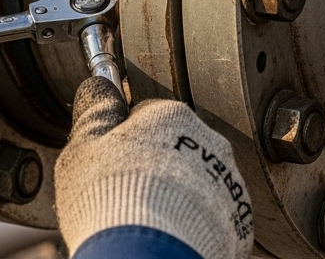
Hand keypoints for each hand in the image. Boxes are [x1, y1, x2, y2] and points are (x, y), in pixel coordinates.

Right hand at [54, 77, 253, 258]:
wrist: (147, 256)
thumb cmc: (110, 201)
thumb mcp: (84, 148)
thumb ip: (95, 111)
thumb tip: (99, 83)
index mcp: (171, 116)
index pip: (146, 116)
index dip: (124, 141)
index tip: (112, 162)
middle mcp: (209, 142)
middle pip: (178, 147)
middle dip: (157, 165)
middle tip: (128, 193)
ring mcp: (229, 183)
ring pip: (200, 182)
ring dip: (181, 194)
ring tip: (151, 219)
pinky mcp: (240, 223)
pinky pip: (216, 216)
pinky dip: (197, 224)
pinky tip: (172, 235)